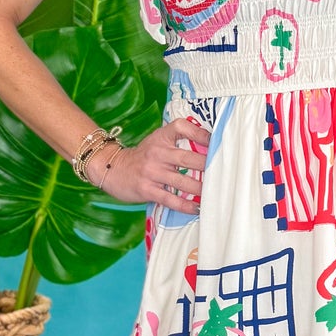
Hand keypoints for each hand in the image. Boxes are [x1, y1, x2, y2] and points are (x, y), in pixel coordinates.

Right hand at [94, 117, 209, 206]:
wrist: (111, 168)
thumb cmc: (143, 156)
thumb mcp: (157, 141)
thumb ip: (177, 141)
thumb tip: (209, 145)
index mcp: (160, 137)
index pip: (181, 127)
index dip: (200, 133)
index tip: (215, 142)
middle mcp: (157, 153)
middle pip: (188, 158)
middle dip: (208, 166)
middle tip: (224, 173)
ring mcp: (152, 172)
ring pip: (182, 182)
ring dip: (201, 189)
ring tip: (215, 193)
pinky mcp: (147, 189)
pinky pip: (171, 199)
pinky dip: (186, 205)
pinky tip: (197, 208)